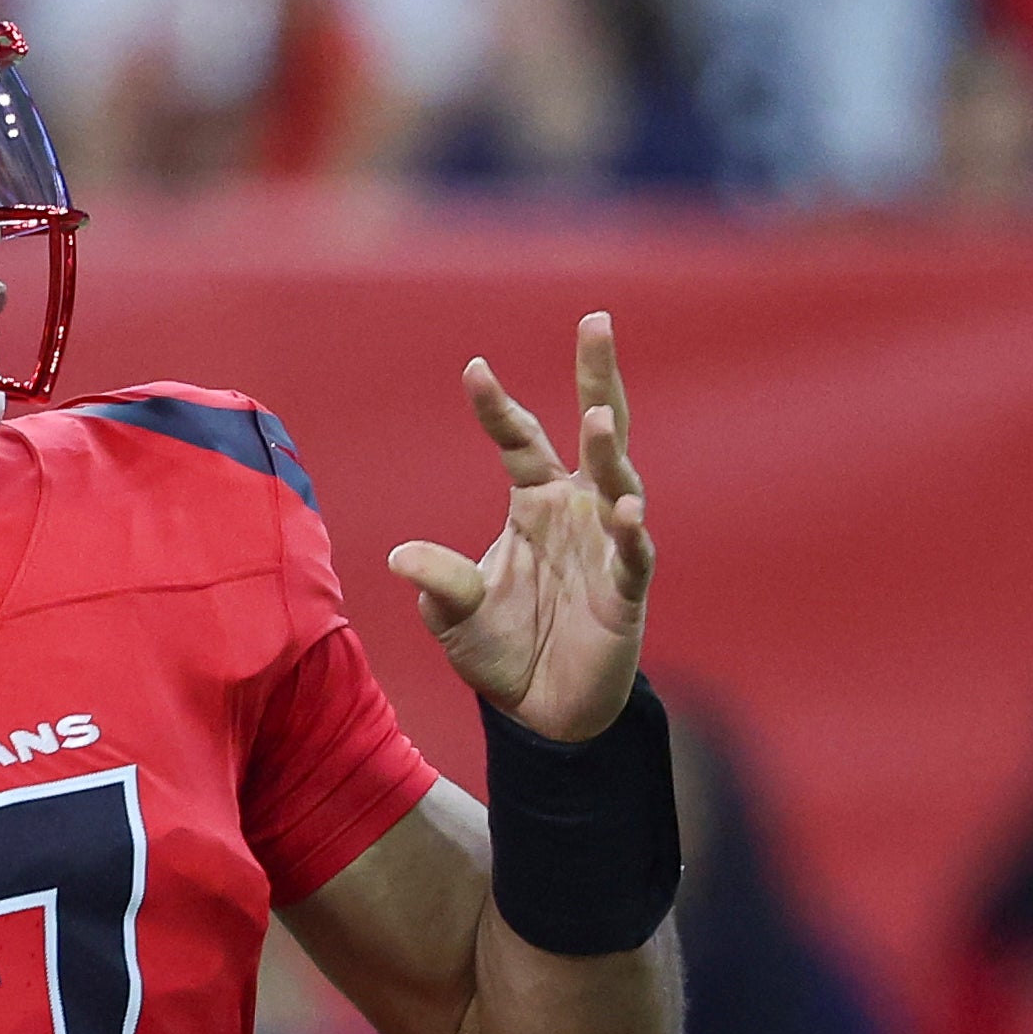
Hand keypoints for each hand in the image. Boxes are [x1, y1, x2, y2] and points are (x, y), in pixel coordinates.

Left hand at [389, 311, 653, 742]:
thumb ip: (438, 582)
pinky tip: (627, 510)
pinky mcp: (627, 591)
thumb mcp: (454, 615)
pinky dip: (631, 533)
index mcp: (534, 503)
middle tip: (596, 321)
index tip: (474, 367)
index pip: (519, 441)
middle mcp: (578, 511)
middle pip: (594, 430)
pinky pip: (633, 555)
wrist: (542, 712)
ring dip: (610, 451)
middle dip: (597, 375)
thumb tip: (400, 558)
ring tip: (596, 415)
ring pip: (618, 483)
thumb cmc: (500, 651)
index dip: (498, 407)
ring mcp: (608, 546)